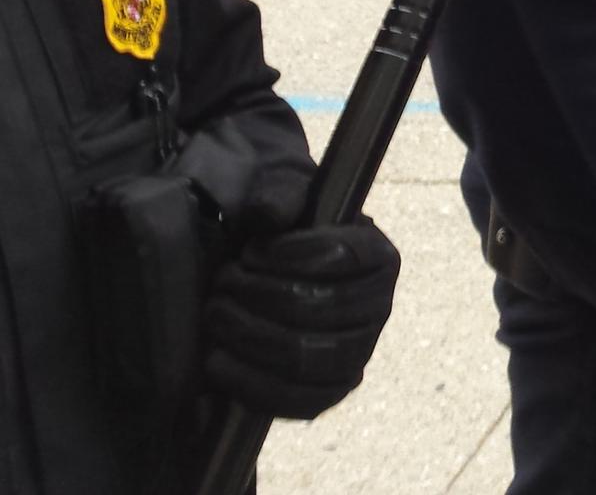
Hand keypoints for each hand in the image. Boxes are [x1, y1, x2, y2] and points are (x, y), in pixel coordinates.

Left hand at [201, 214, 401, 419]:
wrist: (264, 284)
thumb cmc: (277, 239)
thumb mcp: (279, 200)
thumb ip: (278, 193)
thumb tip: (271, 212)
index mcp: (378, 257)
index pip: (346, 257)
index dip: (294, 255)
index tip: (253, 250)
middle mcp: (379, 307)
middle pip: (322, 308)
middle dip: (259, 295)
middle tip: (223, 281)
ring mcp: (357, 354)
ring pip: (308, 355)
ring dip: (250, 335)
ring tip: (216, 314)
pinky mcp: (329, 392)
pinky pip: (298, 401)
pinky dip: (251, 382)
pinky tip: (218, 360)